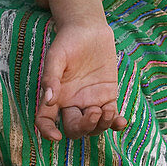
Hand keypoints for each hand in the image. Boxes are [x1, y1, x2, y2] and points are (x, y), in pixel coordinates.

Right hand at [34, 21, 126, 141]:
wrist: (88, 29)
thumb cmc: (68, 41)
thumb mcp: (56, 56)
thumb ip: (51, 77)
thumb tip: (47, 99)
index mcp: (55, 95)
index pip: (45, 119)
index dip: (47, 131)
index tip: (56, 137)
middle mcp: (71, 102)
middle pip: (74, 128)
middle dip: (84, 127)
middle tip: (93, 112)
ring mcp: (90, 101)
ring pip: (94, 127)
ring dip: (100, 126)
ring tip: (106, 110)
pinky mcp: (107, 96)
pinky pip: (111, 117)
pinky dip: (116, 124)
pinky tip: (121, 121)